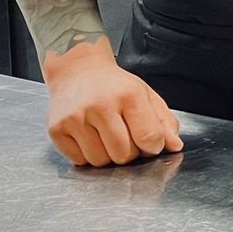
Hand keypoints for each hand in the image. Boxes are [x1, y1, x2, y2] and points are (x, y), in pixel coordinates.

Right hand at [42, 40, 183, 166]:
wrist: (78, 70)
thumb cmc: (114, 85)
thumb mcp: (145, 95)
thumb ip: (164, 122)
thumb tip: (176, 146)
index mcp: (129, 95)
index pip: (149, 137)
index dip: (153, 146)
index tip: (151, 142)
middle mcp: (100, 105)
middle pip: (123, 154)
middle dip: (129, 152)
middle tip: (125, 136)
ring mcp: (76, 118)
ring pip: (100, 161)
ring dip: (107, 155)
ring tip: (106, 135)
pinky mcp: (56, 129)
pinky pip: (79, 161)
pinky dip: (87, 155)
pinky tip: (89, 136)